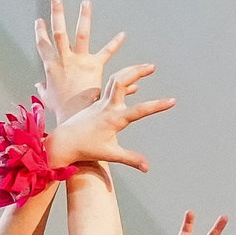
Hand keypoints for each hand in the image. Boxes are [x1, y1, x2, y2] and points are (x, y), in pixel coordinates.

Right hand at [35, 0, 127, 123]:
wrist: (74, 118)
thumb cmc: (61, 110)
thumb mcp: (48, 98)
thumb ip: (43, 89)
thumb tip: (38, 85)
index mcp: (51, 66)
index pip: (43, 46)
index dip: (40, 33)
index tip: (38, 20)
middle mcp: (64, 60)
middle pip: (59, 33)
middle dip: (57, 15)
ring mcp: (79, 61)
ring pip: (81, 34)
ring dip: (84, 17)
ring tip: (86, 2)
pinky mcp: (94, 67)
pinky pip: (106, 53)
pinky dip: (115, 44)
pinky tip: (122, 34)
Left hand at [44, 65, 173, 173]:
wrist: (63, 142)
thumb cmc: (86, 149)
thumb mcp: (110, 155)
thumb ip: (131, 159)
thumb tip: (147, 168)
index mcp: (113, 119)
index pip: (139, 111)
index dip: (156, 106)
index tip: (172, 101)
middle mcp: (106, 106)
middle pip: (122, 81)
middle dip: (137, 71)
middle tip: (152, 66)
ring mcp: (100, 102)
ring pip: (115, 79)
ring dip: (130, 70)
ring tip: (146, 67)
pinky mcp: (95, 101)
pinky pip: (111, 87)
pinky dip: (123, 83)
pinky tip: (134, 86)